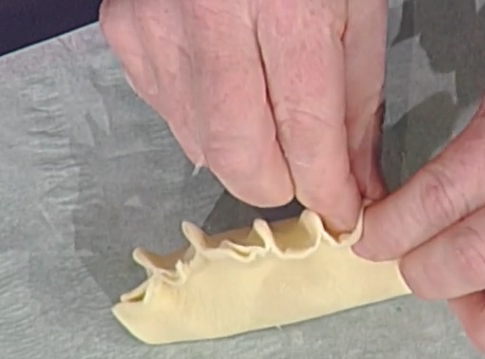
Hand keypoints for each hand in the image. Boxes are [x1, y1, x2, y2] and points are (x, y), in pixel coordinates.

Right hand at [99, 0, 388, 230]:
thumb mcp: (356, 7)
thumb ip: (357, 104)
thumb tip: (355, 183)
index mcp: (286, 7)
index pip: (305, 137)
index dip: (328, 190)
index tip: (342, 212)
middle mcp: (210, 20)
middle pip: (240, 160)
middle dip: (281, 184)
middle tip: (307, 171)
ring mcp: (157, 27)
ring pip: (201, 147)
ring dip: (246, 149)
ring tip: (268, 106)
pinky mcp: (126, 32)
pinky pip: (171, 113)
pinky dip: (206, 118)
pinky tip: (228, 78)